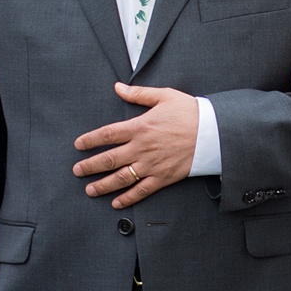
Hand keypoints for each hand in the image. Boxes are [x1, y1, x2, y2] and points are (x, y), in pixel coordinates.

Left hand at [73, 84, 199, 208]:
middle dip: (90, 166)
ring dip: (103, 185)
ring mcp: (151, 165)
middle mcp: (141, 148)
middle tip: (77, 171)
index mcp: (140, 127)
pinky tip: (116, 203)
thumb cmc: (189, 112)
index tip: (78, 145)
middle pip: (109, 159)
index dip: (90, 140)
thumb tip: (117, 87)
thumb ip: (138, 94)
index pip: (107, 134)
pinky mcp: (163, 177)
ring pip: (121, 178)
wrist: (213, 132)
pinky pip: (141, 190)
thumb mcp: (164, 96)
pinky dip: (127, 198)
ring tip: (90, 190)